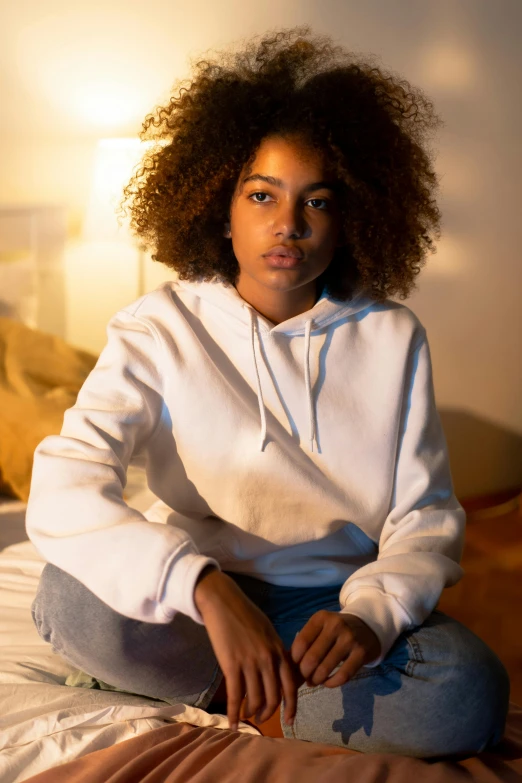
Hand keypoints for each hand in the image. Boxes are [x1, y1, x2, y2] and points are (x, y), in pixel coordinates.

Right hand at [194, 569, 302, 730]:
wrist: (223, 602)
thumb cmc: (245, 614)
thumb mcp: (268, 631)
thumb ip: (274, 651)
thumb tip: (278, 671)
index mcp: (278, 650)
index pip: (291, 685)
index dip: (291, 706)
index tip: (289, 720)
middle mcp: (268, 659)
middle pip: (273, 696)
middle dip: (268, 712)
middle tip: (261, 718)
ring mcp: (250, 663)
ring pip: (255, 699)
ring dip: (251, 712)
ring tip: (247, 716)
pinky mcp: (231, 665)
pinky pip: (235, 696)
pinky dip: (234, 713)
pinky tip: (232, 723)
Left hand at [290, 611, 380, 687]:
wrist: (367, 627)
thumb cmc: (336, 631)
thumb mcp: (320, 629)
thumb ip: (305, 644)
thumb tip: (288, 670)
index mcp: (321, 618)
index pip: (301, 643)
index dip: (294, 660)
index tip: (294, 667)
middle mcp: (335, 625)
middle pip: (311, 658)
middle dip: (304, 673)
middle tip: (304, 678)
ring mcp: (349, 639)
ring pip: (325, 669)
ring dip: (316, 680)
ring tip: (314, 681)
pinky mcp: (361, 653)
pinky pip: (342, 675)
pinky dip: (331, 684)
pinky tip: (327, 683)